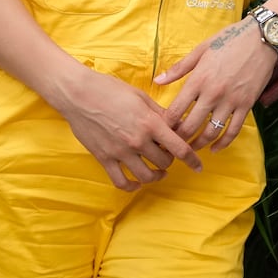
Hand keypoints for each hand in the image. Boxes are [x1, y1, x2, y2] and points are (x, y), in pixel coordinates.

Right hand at [52, 66, 201, 190]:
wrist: (78, 94)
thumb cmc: (110, 89)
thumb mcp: (141, 97)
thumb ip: (160, 113)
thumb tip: (178, 124)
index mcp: (150, 123)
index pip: (179, 147)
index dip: (192, 159)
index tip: (198, 166)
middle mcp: (137, 140)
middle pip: (164, 162)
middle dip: (170, 160)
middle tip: (168, 154)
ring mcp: (120, 152)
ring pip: (146, 176)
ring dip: (156, 176)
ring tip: (158, 172)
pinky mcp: (104, 159)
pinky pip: (121, 182)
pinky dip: (132, 187)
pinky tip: (136, 183)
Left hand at [155, 16, 277, 151]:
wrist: (261, 38)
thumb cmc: (229, 40)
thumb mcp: (201, 50)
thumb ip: (179, 69)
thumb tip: (157, 81)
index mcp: (199, 79)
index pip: (176, 110)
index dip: (166, 124)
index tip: (162, 130)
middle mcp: (213, 93)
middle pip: (191, 126)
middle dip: (179, 139)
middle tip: (173, 144)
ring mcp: (231, 101)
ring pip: (211, 132)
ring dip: (199, 144)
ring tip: (191, 149)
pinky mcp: (247, 105)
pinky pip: (234, 130)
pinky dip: (223, 143)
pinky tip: (215, 148)